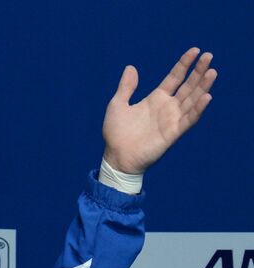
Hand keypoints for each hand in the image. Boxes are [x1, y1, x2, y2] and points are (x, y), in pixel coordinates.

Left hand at [102, 48, 216, 174]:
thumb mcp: (117, 105)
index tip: (195, 50)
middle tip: (209, 56)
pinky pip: (189, 119)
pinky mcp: (173, 133)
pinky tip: (206, 97)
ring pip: (192, 99)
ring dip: (203, 86)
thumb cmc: (116, 133)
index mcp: (156, 98)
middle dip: (198, 71)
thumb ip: (126, 87)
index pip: (175, 77)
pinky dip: (198, 109)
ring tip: (212, 72)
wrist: (116, 157)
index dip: (184, 64)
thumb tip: (130, 67)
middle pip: (188, 85)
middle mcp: (167, 107)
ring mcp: (172, 119)